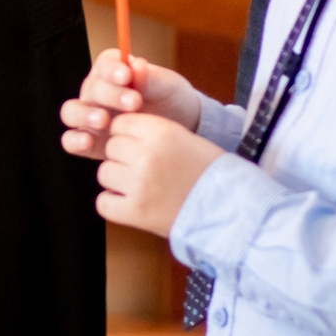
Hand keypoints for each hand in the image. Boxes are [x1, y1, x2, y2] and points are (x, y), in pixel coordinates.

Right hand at [61, 49, 201, 158]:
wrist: (179, 131)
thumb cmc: (171, 102)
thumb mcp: (168, 87)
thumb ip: (151, 78)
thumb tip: (137, 65)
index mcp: (114, 72)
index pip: (105, 64)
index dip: (111, 68)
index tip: (126, 75)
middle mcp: (98, 93)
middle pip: (90, 88)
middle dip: (109, 94)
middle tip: (133, 103)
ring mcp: (90, 117)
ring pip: (71, 111)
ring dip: (84, 114)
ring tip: (103, 120)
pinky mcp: (90, 142)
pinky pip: (71, 140)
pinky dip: (75, 140)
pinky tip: (88, 141)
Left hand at [96, 110, 224, 236]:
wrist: (232, 210)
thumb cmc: (212, 174)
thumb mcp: (186, 139)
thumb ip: (153, 133)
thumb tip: (117, 131)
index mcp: (162, 132)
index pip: (120, 124)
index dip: (127, 135)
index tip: (138, 146)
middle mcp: (147, 155)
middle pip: (111, 148)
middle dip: (122, 158)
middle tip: (142, 170)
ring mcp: (139, 185)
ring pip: (104, 174)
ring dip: (117, 181)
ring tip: (140, 187)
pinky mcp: (135, 212)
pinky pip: (103, 203)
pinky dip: (113, 205)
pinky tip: (131, 204)